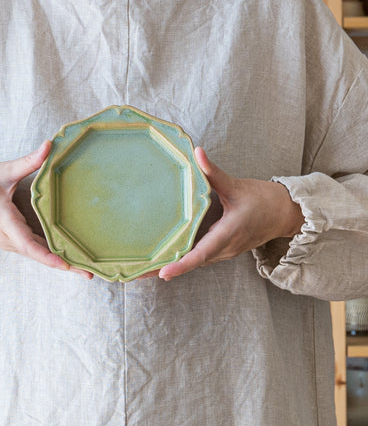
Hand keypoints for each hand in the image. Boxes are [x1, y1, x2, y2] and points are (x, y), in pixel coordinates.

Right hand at [0, 141, 92, 278]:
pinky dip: (51, 254)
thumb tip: (49, 145)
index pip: (29, 245)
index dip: (48, 257)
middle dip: (65, 265)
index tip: (67, 265)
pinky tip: (69, 257)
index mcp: (6, 221)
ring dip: (60, 262)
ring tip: (86, 269)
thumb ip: (28, 161)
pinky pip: (33, 249)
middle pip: (39, 255)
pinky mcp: (11, 239)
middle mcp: (8, 237)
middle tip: (90, 274)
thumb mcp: (2, 170)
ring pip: (37, 255)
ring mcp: (9, 240)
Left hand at [158, 147, 303, 280]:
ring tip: (144, 270)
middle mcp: (225, 248)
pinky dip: (182, 261)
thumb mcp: (237, 185)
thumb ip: (214, 172)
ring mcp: (224, 252)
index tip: (164, 273)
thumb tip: (197, 152)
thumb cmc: (264, 200)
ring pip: (195, 262)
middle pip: (192, 262)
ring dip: (172, 266)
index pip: (202, 253)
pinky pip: (200, 258)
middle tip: (139, 273)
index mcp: (229, 233)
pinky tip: (164, 258)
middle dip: (166, 269)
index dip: (182, 264)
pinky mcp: (223, 250)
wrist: (285, 214)